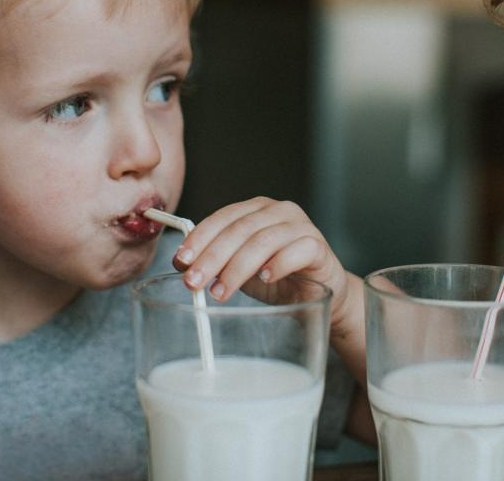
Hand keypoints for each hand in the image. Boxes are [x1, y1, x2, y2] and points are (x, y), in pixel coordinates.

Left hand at [174, 196, 356, 328]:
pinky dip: (278, 263)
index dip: (200, 238)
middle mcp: (279, 211)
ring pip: (264, 240)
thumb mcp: (241, 267)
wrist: (321, 293)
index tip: (181, 261)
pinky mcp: (319, 246)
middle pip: (240, 229)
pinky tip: (265, 278)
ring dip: (237, 268)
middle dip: (212, 257)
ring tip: (220, 292)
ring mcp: (301, 226)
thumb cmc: (279, 277)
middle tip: (194, 282)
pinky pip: (298, 250)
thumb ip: (218, 260)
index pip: (223, 217)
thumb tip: (183, 264)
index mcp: (256, 209)